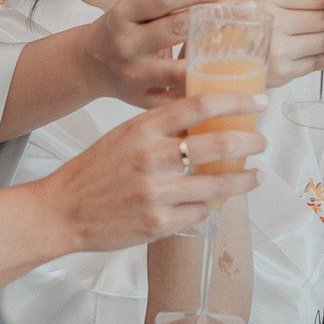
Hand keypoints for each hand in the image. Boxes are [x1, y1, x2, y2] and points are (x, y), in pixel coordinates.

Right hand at [40, 91, 266, 249]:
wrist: (62, 210)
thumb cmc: (95, 170)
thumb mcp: (124, 136)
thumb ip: (161, 127)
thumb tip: (205, 120)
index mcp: (143, 129)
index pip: (199, 105)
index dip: (236, 100)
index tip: (260, 100)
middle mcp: (152, 158)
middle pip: (219, 143)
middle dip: (250, 141)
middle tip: (261, 141)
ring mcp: (156, 193)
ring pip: (218, 184)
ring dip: (243, 180)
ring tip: (255, 176)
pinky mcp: (158, 223)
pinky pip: (199, 213)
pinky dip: (208, 207)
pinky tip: (212, 202)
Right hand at [83, 0, 232, 104]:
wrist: (90, 65)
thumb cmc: (124, 30)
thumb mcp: (137, 10)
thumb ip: (171, 6)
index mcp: (124, 14)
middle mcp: (126, 44)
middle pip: (175, 29)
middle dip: (215, 17)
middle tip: (246, 10)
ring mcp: (133, 75)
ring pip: (179, 70)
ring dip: (213, 64)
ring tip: (244, 54)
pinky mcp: (140, 101)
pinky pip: (178, 99)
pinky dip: (202, 93)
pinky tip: (228, 88)